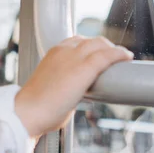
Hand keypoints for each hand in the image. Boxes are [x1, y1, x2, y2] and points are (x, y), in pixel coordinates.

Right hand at [15, 36, 132, 136]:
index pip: (76, 41)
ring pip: (100, 44)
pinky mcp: (84, 69)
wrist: (27, 112)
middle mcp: (63, 51)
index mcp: (52, 54)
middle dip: (104, 47)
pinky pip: (107, 55)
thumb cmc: (35, 106)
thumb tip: (74, 94)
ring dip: (112, 50)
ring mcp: (74, 58)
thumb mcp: (48, 86)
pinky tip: (126, 57)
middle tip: (111, 60)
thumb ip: (63, 83)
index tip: (97, 54)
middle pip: (91, 40)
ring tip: (121, 59)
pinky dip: (119, 54)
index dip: (90, 46)